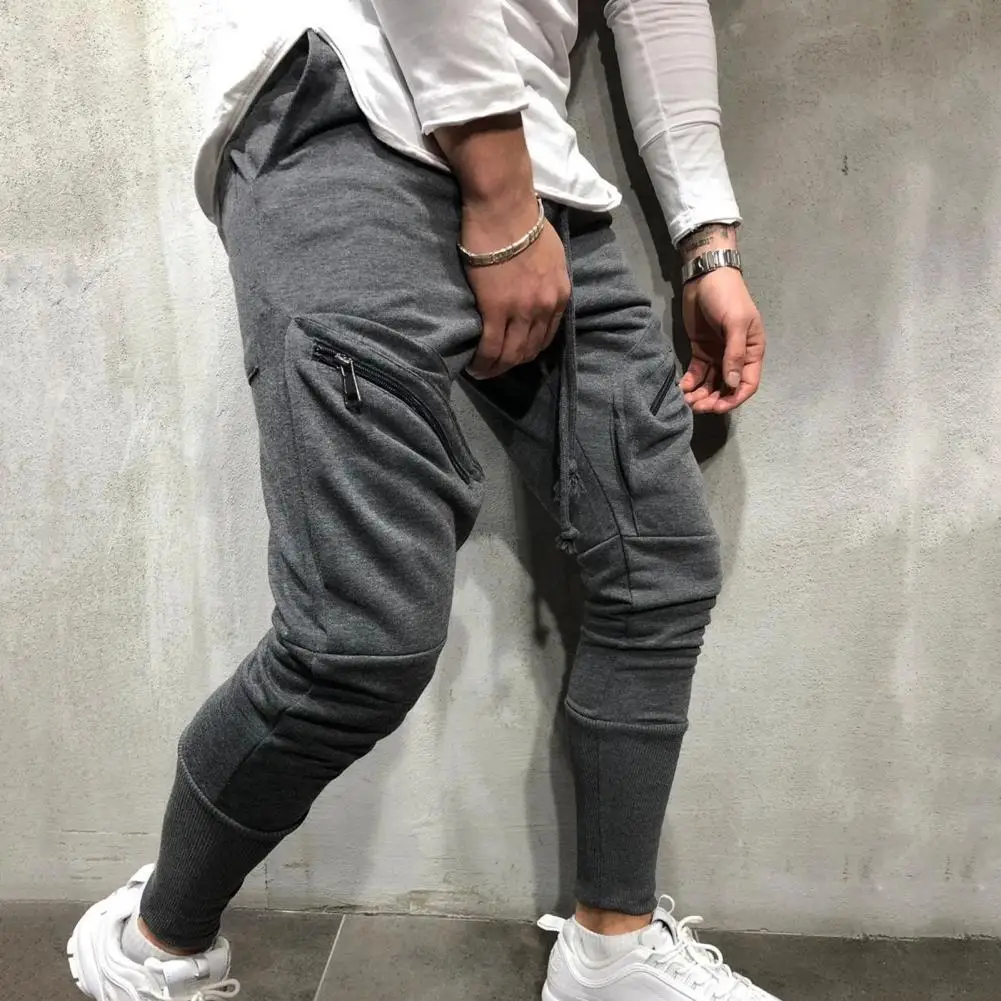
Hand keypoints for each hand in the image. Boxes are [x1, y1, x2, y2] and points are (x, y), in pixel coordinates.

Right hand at [434, 114, 570, 379]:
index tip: (516, 354)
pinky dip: (483, 362)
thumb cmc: (522, 218)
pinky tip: (474, 367)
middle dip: (513, 364)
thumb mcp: (550, 253)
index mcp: (560, 293)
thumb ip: (547, 277)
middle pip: (530, 349)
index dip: (530, 350)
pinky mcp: (496, 309)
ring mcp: (522, 310)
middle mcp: (546, 306)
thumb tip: (535, 288)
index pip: (547, 335)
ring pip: (511, 353)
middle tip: (496, 367)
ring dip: (496, 367)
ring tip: (483, 371)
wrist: (504, 205)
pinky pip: (491, 347)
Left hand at [677, 223, 765, 412]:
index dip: (735, 398)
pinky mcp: (701, 350)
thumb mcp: (736, 323)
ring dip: (701, 395)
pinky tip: (682, 387)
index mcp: (751, 351)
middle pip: (727, 387)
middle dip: (714, 400)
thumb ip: (734, 354)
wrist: (705, 277)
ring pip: (711, 383)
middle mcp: (735, 357)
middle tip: (697, 407)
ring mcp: (717, 354)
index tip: (719, 407)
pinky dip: (691, 382)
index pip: (748, 383)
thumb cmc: (727, 297)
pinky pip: (697, 373)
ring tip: (687, 401)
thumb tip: (732, 383)